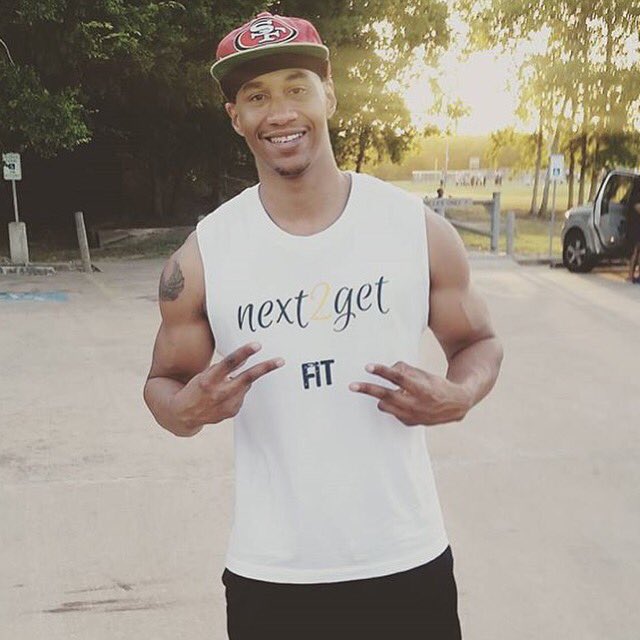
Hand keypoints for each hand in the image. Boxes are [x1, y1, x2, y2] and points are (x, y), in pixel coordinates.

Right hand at [174, 342, 283, 428]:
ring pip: (245, 385)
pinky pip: (241, 396)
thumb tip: (247, 355)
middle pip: (247, 378)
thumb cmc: (195, 388)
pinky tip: (225, 394)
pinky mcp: (232, 412)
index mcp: (208, 380)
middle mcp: (218, 393)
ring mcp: (227, 405)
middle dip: (265, 368)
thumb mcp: (206, 374)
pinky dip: (237, 391)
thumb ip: (226, 367)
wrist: (183, 414)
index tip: (257, 345)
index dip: (244, 353)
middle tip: (280, 360)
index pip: (229, 363)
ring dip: (244, 379)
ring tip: (232, 381)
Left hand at [349, 361, 471, 426]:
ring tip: (384, 392)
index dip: (382, 371)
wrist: (454, 405)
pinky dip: (392, 406)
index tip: (368, 367)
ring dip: (381, 398)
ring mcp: (411, 416)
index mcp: (421, 388)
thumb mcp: (423, 374)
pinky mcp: (409, 423)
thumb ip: (405, 371)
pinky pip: (392, 412)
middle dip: (368, 389)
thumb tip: (388, 369)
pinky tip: (401, 402)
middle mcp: (416, 404)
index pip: (398, 378)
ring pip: (384, 405)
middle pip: (385, 395)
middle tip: (352, 385)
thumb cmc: (435, 385)